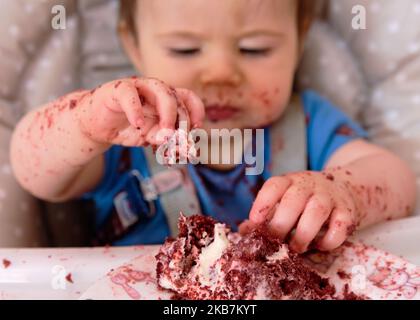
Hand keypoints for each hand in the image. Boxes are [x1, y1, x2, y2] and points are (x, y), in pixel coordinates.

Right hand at [77, 77, 203, 146]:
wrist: (98, 126)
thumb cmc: (127, 128)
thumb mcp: (149, 137)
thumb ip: (164, 139)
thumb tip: (179, 146)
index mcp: (166, 99)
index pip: (188, 98)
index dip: (196, 111)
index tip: (196, 129)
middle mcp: (156, 90)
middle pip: (177, 98)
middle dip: (181, 121)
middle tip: (178, 140)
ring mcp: (138, 87)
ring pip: (160, 89)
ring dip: (167, 113)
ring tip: (165, 133)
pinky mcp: (118, 89)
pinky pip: (129, 94)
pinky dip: (135, 110)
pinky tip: (138, 125)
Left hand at [239, 171, 358, 252]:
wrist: (345, 188)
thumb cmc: (305, 200)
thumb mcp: (284, 199)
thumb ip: (265, 215)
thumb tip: (244, 231)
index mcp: (289, 181)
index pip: (274, 186)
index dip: (262, 203)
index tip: (255, 221)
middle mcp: (308, 185)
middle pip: (293, 200)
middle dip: (281, 225)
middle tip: (275, 242)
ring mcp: (329, 197)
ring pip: (316, 211)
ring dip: (303, 234)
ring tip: (296, 248)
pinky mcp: (347, 211)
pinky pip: (340, 226)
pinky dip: (329, 240)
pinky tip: (319, 246)